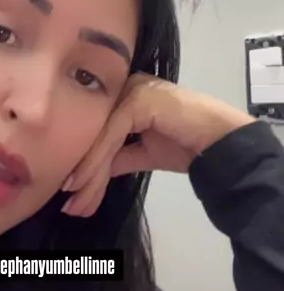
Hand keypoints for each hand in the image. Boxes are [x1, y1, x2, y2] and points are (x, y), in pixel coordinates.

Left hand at [61, 73, 254, 217]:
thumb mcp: (143, 152)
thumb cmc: (187, 145)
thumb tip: (88, 174)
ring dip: (87, 173)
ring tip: (76, 203)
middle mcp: (124, 85)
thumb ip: (117, 157)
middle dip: (82, 171)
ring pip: (100, 135)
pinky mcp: (138, 99)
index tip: (69, 191)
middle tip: (69, 205)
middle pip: (95, 131)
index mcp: (124, 93)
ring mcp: (131, 89)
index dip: (83, 161)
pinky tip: (85, 185)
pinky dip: (97, 163)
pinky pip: (111, 135)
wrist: (221, 144)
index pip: (97, 129)